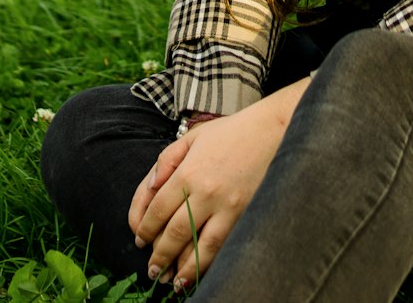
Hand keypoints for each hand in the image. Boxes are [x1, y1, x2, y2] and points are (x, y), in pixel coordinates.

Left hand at [128, 77, 309, 289]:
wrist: (273, 130)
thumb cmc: (230, 133)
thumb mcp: (193, 137)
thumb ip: (166, 160)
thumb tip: (151, 189)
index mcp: (188, 171)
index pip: (157, 209)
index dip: (144, 229)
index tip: (140, 239)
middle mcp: (206, 192)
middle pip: (174, 233)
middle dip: (159, 255)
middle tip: (152, 269)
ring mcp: (228, 206)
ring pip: (199, 248)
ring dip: (182, 269)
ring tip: (170, 281)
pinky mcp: (245, 215)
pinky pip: (223, 247)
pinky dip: (208, 264)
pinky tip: (198, 273)